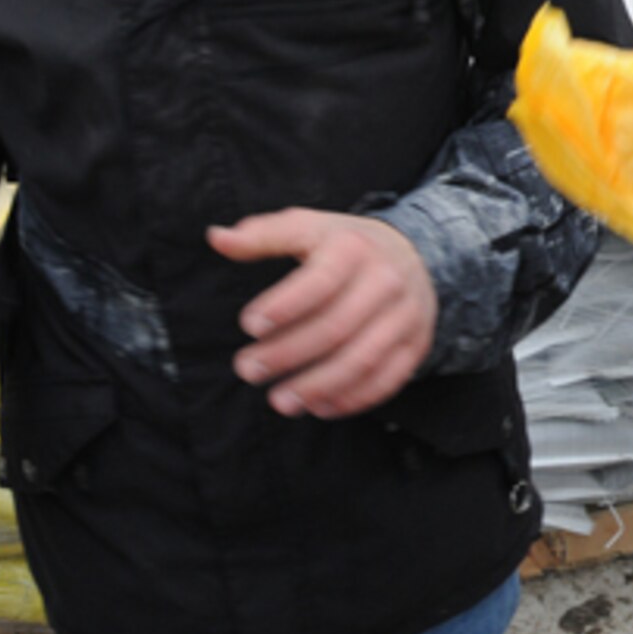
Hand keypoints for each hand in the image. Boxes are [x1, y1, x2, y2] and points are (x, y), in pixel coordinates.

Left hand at [208, 209, 437, 418]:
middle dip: (287, 354)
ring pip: (362, 358)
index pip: (320, 280)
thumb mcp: (307, 228)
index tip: (248, 325)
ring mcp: (405, 314)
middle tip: (248, 370)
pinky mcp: (416, 344)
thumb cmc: (346, 246)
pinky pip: (387, 379)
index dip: (284, 306)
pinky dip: (352, 399)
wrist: (413, 254)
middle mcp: (386, 280)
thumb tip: (216, 238)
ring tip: (279, 400)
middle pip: (336, 326)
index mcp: (355, 248)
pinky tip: (318, 406)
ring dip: (317, 386)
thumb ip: (263, 236)